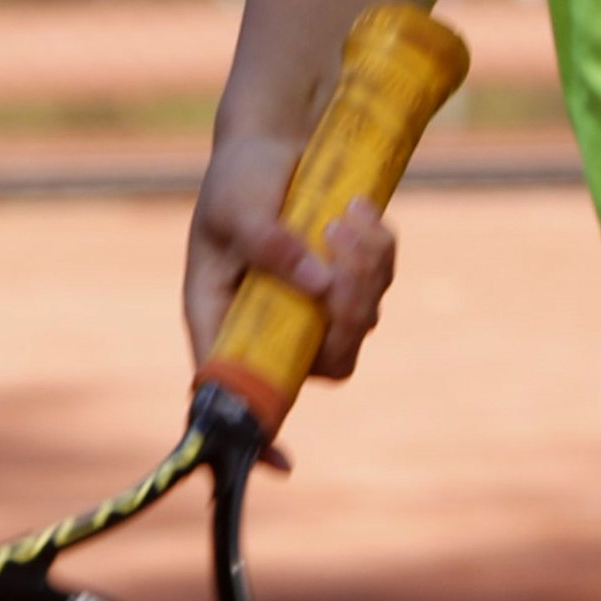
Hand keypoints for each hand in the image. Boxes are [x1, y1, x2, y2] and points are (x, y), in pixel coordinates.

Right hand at [182, 135, 398, 404]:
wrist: (272, 139)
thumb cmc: (239, 177)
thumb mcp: (239, 205)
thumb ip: (270, 245)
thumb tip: (318, 285)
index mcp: (221, 316)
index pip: (232, 390)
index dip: (256, 429)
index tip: (282, 461)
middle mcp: (269, 323)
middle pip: (324, 361)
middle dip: (348, 313)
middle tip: (345, 256)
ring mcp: (312, 306)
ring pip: (359, 323)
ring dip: (365, 270)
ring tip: (344, 214)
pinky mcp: (346, 282)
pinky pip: (380, 285)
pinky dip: (378, 249)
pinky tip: (359, 210)